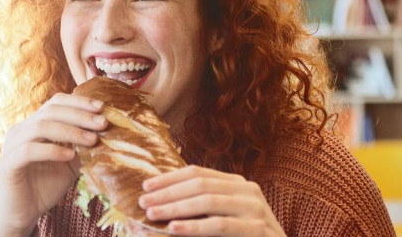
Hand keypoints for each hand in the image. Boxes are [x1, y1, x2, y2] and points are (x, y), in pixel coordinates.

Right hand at [0, 93, 108, 236]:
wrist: (23, 214)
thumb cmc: (46, 186)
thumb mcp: (70, 163)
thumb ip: (81, 146)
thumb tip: (105, 130)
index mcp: (34, 125)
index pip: (55, 102)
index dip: (78, 102)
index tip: (102, 107)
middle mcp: (21, 130)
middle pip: (50, 111)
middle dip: (80, 115)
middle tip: (102, 123)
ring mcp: (12, 145)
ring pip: (40, 127)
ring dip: (70, 131)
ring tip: (92, 140)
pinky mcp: (7, 164)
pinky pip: (29, 150)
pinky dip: (51, 150)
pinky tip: (70, 156)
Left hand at [139, 166, 285, 236]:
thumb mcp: (224, 217)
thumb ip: (203, 206)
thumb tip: (162, 200)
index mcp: (238, 184)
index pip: (198, 172)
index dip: (170, 178)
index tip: (146, 186)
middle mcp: (248, 191)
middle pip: (200, 184)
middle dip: (168, 192)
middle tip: (143, 202)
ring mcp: (255, 209)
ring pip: (208, 201)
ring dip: (176, 207)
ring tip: (153, 214)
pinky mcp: (257, 229)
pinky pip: (219, 225)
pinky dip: (193, 227)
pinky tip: (173, 229)